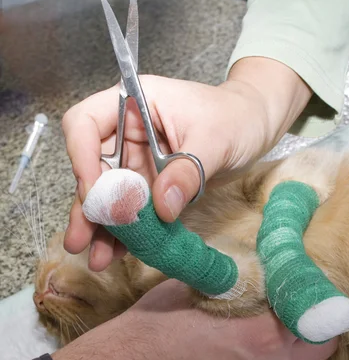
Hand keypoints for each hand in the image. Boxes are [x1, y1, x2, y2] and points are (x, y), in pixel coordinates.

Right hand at [52, 279, 336, 359]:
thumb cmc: (165, 317)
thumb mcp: (211, 283)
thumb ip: (252, 279)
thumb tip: (277, 264)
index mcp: (263, 334)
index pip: (317, 313)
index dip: (316, 293)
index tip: (310, 280)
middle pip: (323, 345)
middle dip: (316, 322)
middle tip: (299, 302)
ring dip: (295, 342)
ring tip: (272, 323)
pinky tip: (248, 348)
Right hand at [62, 58, 310, 269]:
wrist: (258, 125)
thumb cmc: (237, 117)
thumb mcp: (215, 140)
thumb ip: (188, 171)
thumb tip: (161, 207)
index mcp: (134, 102)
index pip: (86, 123)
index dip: (82, 157)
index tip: (96, 193)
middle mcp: (128, 130)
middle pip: (94, 166)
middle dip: (89, 205)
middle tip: (80, 241)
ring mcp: (140, 157)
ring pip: (111, 193)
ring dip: (104, 225)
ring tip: (96, 258)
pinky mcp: (154, 181)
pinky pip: (135, 206)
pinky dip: (129, 229)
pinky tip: (119, 252)